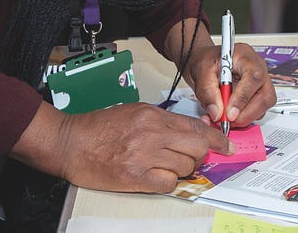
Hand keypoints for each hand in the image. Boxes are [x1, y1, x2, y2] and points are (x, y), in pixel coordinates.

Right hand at [11, 101, 233, 193]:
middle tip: (194, 159)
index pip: (196, 127)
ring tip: (164, 166)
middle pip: (197, 147)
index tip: (227, 147)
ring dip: (181, 170)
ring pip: (185, 166)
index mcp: (154, 115)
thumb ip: (162, 122)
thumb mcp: (134, 112)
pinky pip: (168, 184)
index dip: (216, 139)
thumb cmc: (99, 128)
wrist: (70, 142)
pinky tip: (155, 178)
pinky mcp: (135, 177)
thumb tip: (187, 133)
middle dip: (201, 155)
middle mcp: (153, 134)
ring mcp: (145, 156)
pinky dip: (167, 183)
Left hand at [185, 42, 276, 127]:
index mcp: (246, 56)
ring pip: (264, 106)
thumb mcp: (201, 71)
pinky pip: (258, 111)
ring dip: (244, 118)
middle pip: (265, 95)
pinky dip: (243, 119)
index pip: (253, 78)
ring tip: (224, 118)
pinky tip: (228, 116)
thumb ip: (207, 91)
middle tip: (226, 121)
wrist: (208, 64)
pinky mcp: (259, 95)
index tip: (229, 113)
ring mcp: (262, 82)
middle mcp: (259, 68)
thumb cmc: (207, 61)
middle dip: (246, 113)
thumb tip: (216, 113)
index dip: (243, 98)